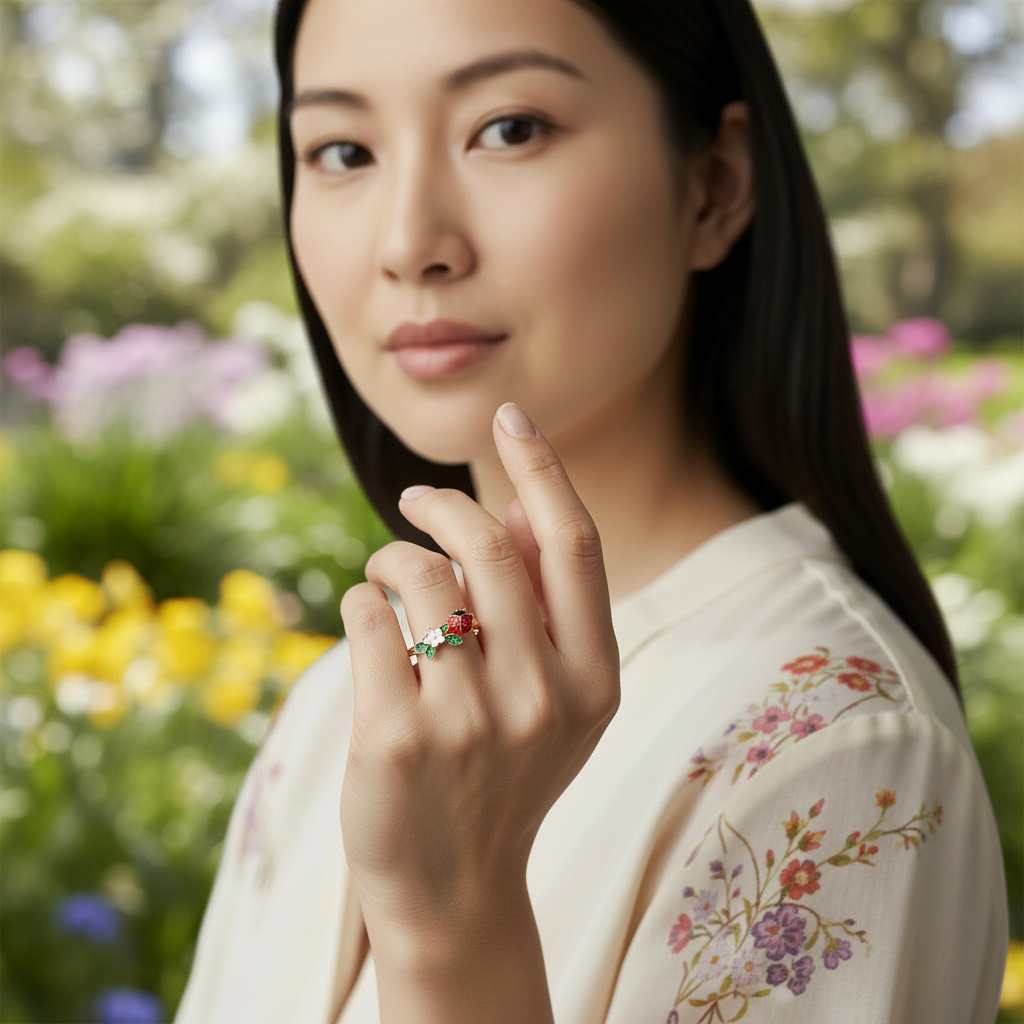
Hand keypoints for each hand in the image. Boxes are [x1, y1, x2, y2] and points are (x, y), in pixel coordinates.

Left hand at [339, 402, 619, 955]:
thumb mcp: (557, 700)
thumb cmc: (505, 775)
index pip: (575, 543)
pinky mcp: (396, 737)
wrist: (455, 891)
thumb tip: (519, 499)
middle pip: (490, 546)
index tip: (509, 416)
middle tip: (415, 497)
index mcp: (594, 679)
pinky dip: (359, 601)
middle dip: (443, 504)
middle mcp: (542, 696)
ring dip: (391, 557)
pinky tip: (367, 624)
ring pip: (419, 575)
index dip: (541, 468)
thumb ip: (549, 605)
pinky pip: (366, 618)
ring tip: (384, 578)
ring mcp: (469, 721)